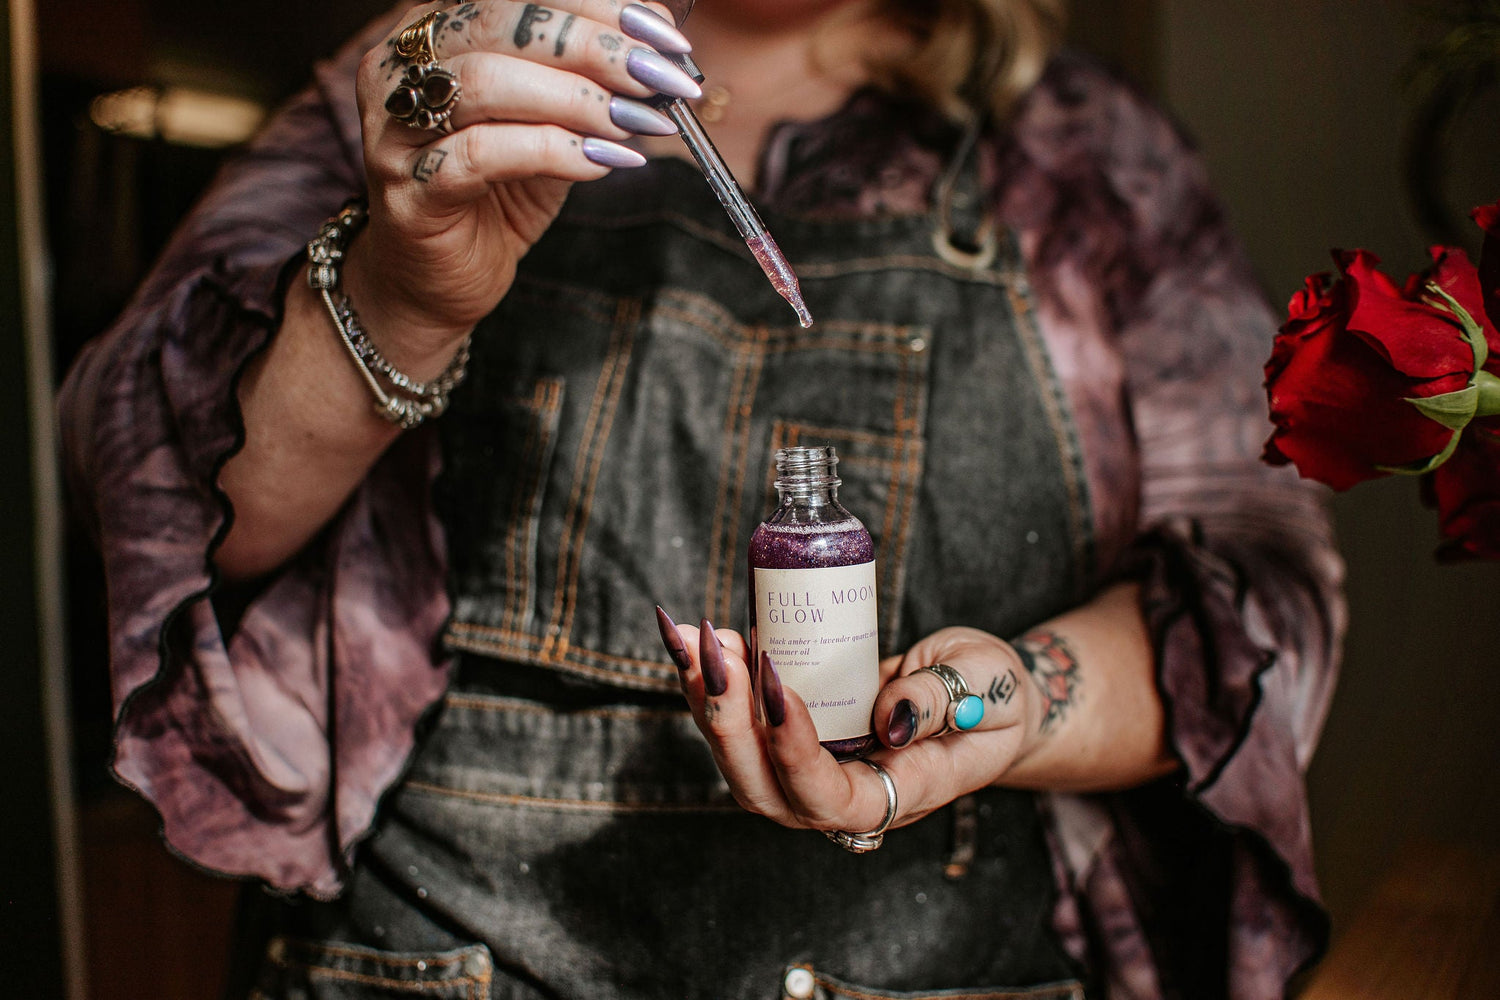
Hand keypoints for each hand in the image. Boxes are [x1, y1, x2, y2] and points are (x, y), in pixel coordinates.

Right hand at [344, 1, 696, 375]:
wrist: (438, 281)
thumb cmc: (495, 194)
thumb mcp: (548, 124)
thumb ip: (586, 83)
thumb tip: (657, 53)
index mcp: (438, 30)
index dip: (599, 8)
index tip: (664, 36)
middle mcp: (405, 67)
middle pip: (505, 24)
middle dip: (595, 47)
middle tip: (658, 77)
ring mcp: (397, 128)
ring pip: (488, 83)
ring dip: (577, 99)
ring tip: (634, 122)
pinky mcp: (410, 189)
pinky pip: (482, 155)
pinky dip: (553, 152)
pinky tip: (602, 163)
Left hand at [655, 609, 1048, 836]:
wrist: (984, 699)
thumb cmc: (994, 698)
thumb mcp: (990, 687)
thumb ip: (947, 700)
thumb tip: (892, 716)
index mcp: (900, 794)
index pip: (831, 800)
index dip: (795, 753)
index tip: (778, 686)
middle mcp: (843, 795)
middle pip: (765, 790)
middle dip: (728, 722)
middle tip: (714, 652)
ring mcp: (812, 771)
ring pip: (741, 759)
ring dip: (707, 697)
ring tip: (691, 635)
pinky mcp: (791, 739)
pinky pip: (741, 723)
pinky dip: (713, 681)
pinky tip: (696, 636)